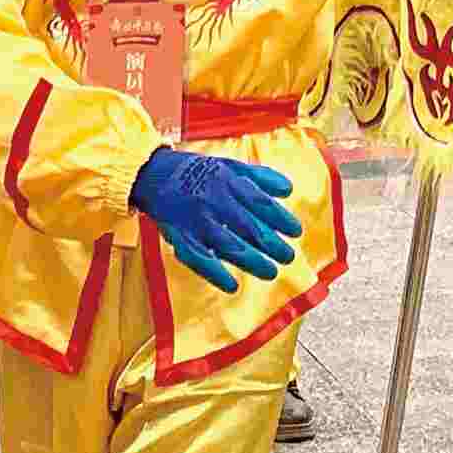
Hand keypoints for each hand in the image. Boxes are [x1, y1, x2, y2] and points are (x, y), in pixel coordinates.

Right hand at [129, 147, 303, 295]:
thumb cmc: (201, 172)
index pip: (260, 203)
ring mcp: (197, 222)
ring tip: (271, 272)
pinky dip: (215, 274)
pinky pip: (199, 259)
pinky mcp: (181, 238)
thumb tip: (289, 189)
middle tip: (288, 257)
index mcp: (229, 182)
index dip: (280, 218)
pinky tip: (231, 286)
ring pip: (227, 245)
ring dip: (251, 261)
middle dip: (271, 244)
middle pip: (247, 226)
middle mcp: (215, 202)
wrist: (156, 175)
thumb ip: (260, 177)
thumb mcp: (231, 165)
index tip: (296, 232)